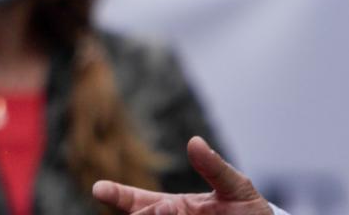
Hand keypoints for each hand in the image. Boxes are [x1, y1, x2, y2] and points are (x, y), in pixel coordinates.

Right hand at [92, 137, 271, 214]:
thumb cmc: (250, 212)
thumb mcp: (237, 187)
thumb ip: (215, 167)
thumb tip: (194, 141)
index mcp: (175, 207)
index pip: (139, 201)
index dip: (117, 195)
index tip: (98, 188)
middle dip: (149, 214)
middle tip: (165, 210)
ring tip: (173, 213)